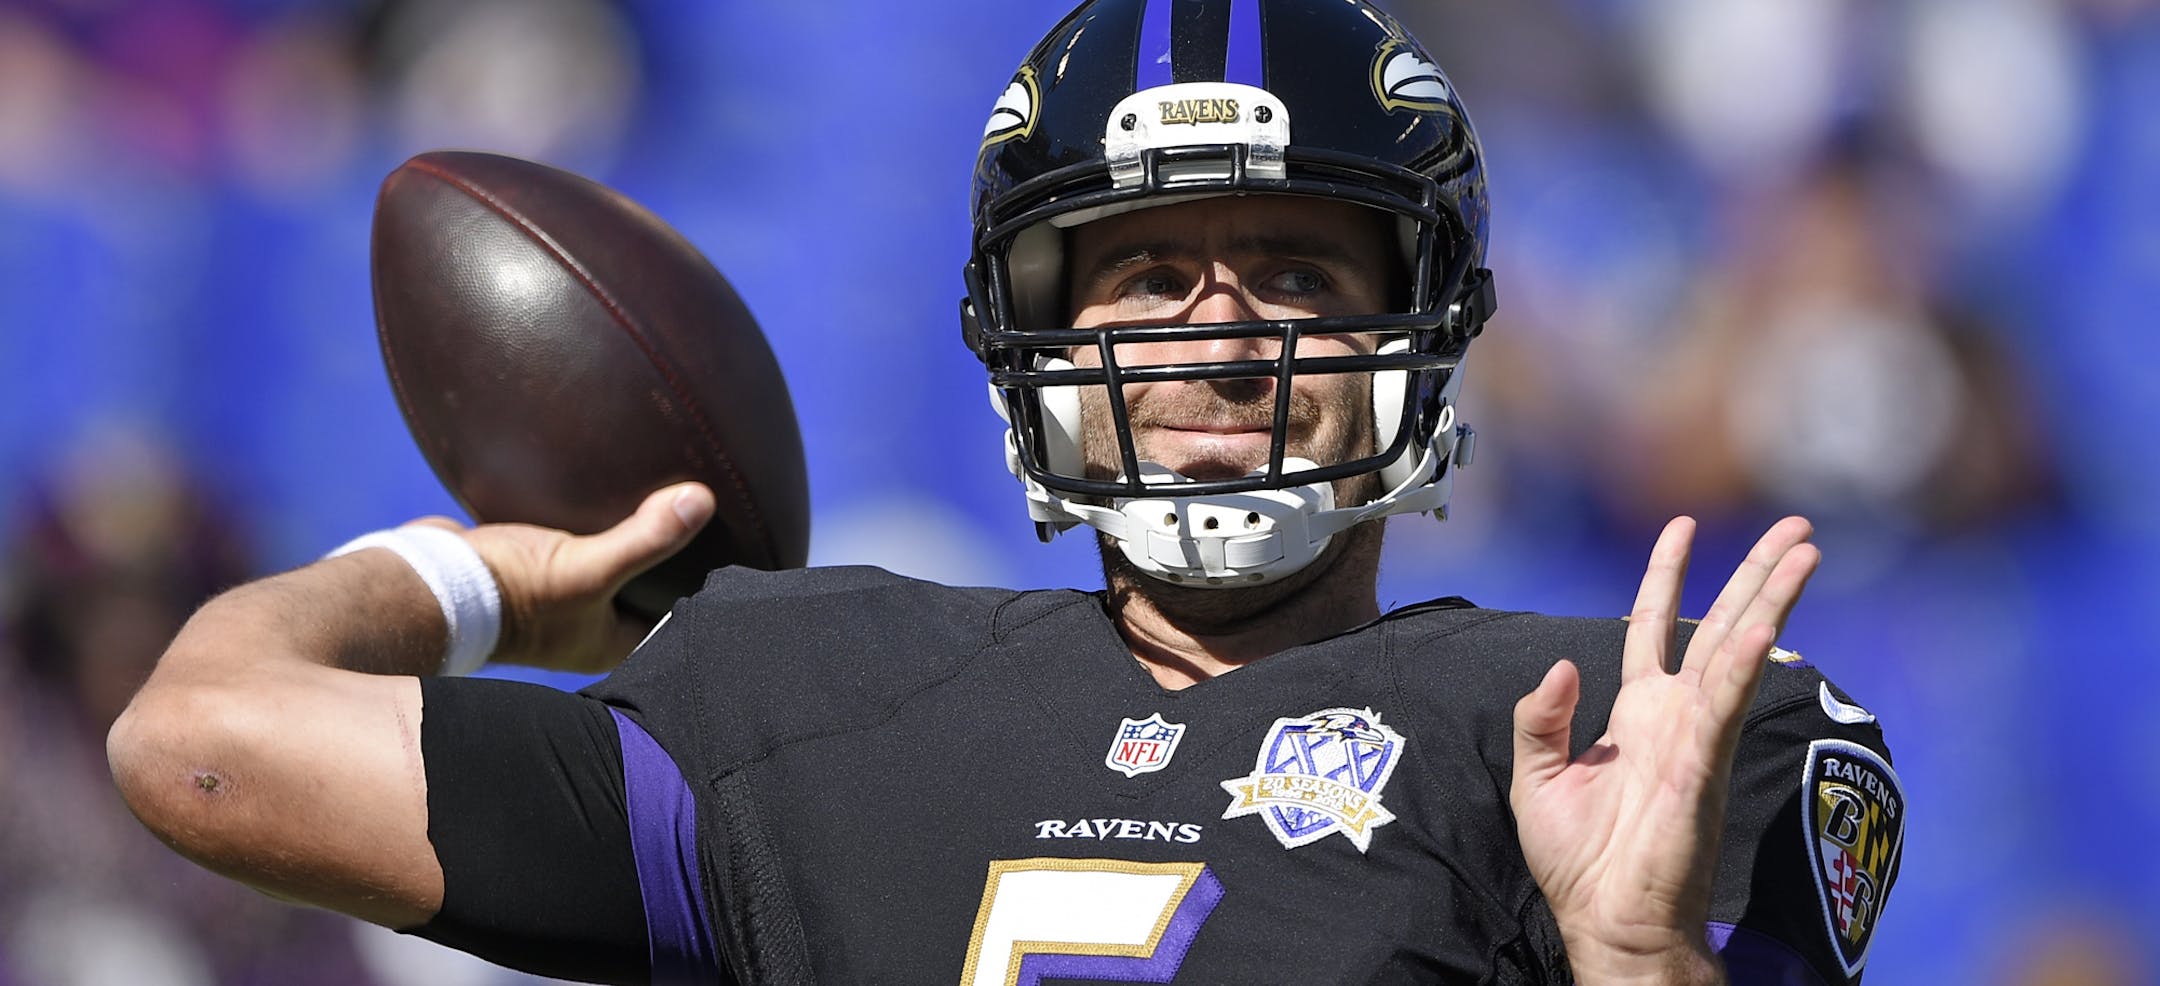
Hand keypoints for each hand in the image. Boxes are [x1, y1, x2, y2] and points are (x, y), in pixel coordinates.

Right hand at [407, 482, 714, 672]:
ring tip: (680, 491)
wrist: (423, 583)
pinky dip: (601, 516)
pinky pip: (583, 536)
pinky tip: (619, 481)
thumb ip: (645, 538)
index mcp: (615, 644)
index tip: (748, 558)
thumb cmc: (507, 594)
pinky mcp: (540, 564)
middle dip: (681, 559)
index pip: (682, 623)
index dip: (713, 597)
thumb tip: (702, 500)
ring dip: (640, 534)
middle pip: (654, 590)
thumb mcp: (585, 568)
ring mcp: (566, 595)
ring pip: (619, 561)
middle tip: (722, 515)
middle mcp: (594, 625)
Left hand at [1508, 517, 1819, 984]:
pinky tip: (1765, 625)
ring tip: (1804, 549)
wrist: (1607, 921)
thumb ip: (1542, 717)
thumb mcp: (1536, 777)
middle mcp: (1676, 714)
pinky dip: (1744, 662)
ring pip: (1739, 648)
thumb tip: (1562, 664)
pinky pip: (1726, 700)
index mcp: (1637, 712)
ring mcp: (1696, 734)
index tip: (1680, 527)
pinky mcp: (1703, 761)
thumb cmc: (1579, 863)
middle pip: (1720, 623)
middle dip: (1754, 573)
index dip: (1666, 576)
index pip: (1654, 626)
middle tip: (1793, 528)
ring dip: (1771, 598)